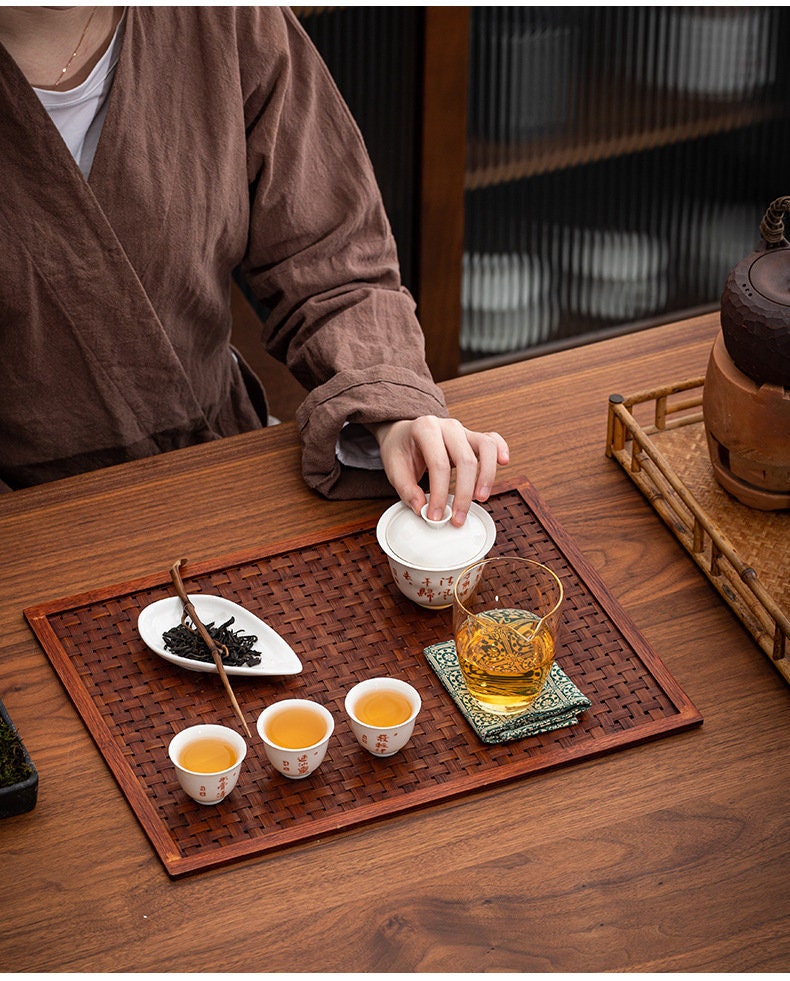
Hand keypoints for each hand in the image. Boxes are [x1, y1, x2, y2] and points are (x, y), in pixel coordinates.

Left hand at [371, 416, 508, 526]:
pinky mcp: (472, 437)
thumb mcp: (393, 468)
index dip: (440, 493)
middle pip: (466, 459)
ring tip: (481, 498)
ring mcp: (463, 430)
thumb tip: (422, 508)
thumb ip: (406, 489)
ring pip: (486, 447)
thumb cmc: (400, 449)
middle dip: (464, 493)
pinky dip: (501, 449)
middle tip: (458, 518)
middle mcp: (447, 426)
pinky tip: (504, 463)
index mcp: (425, 428)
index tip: (436, 516)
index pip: (439, 464)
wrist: (403, 433)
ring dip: (487, 475)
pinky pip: (492, 440)